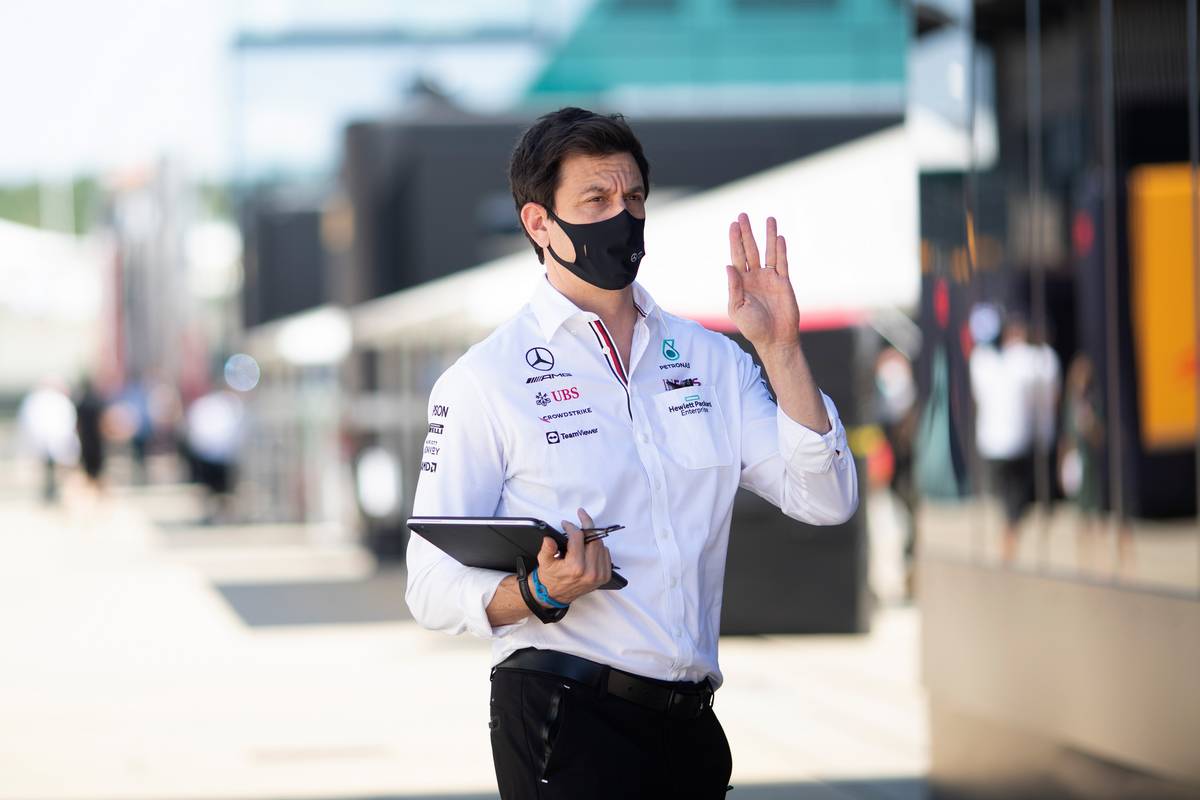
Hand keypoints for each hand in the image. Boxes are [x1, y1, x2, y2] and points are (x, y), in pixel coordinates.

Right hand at [532, 507, 612, 605]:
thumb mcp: (544, 562)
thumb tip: (549, 539)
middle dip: (587, 526)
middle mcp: (590, 571)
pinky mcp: (604, 577)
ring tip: (582, 536)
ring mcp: (599, 575)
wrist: (555, 595)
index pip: (578, 538)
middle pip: (593, 539)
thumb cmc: (550, 577)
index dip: (571, 527)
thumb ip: (547, 549)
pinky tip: (589, 547)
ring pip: (601, 545)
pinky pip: (606, 554)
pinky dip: (599, 548)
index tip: (566, 524)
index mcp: (575, 567)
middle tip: (581, 517)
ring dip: (593, 537)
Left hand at [726, 213, 800, 353]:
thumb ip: (734, 287)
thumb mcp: (737, 308)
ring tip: (769, 219)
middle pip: (750, 249)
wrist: (775, 339)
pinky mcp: (784, 282)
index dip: (735, 240)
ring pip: (769, 252)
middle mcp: (755, 277)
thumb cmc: (753, 327)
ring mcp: (770, 278)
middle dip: (747, 233)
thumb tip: (728, 266)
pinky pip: (782, 263)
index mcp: (741, 283)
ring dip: (768, 236)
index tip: (733, 225)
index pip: (737, 257)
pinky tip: (779, 237)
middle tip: (743, 215)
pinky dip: (781, 250)